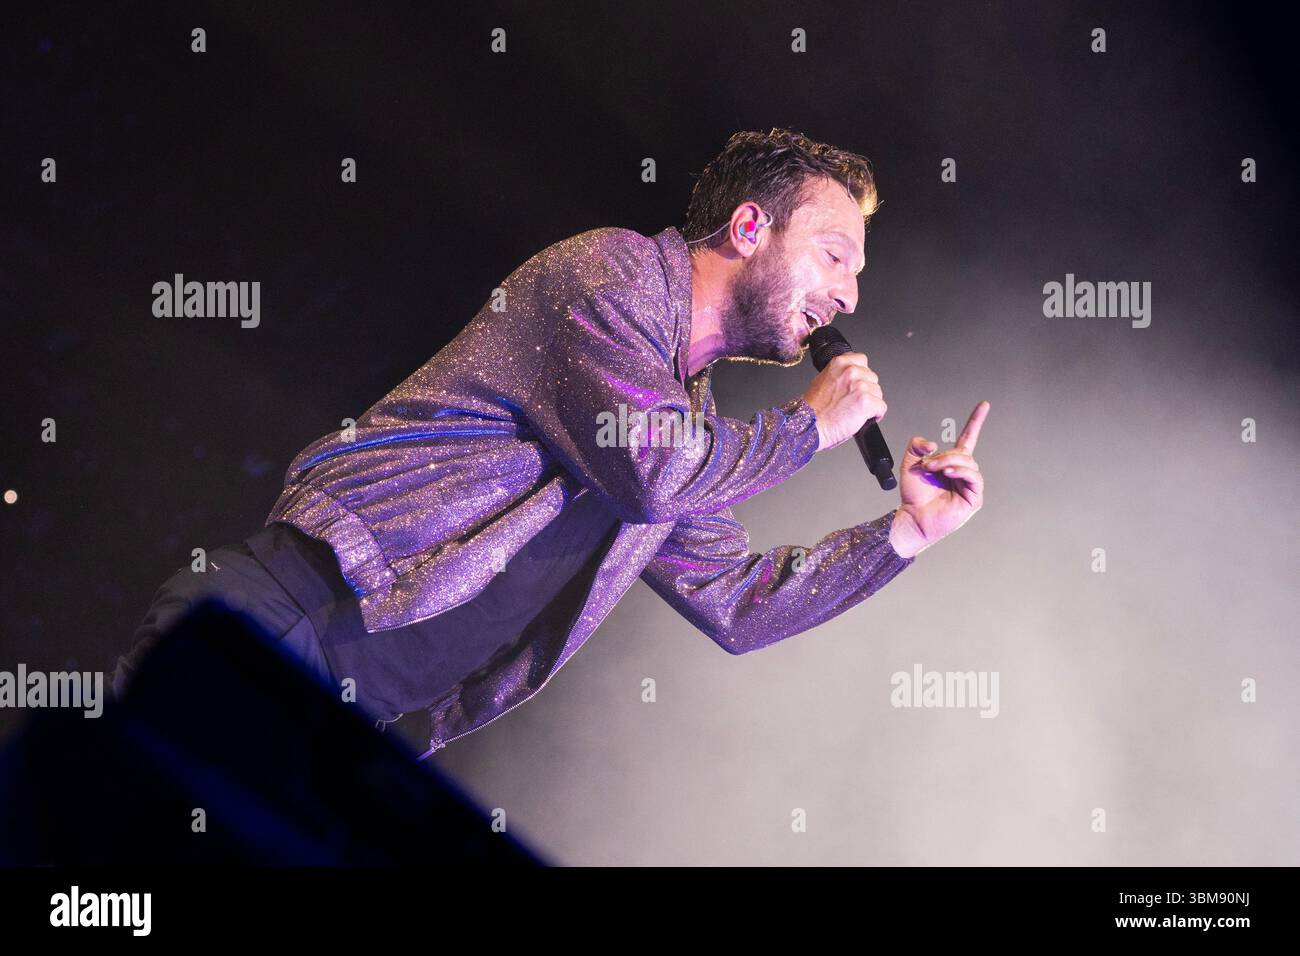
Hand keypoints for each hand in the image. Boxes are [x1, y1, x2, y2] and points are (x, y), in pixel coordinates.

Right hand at [800, 351, 885, 451]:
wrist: (809, 426)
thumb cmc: (813, 409)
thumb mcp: (821, 380)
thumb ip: (839, 374)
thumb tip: (850, 377)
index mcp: (839, 363)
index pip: (862, 361)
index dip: (860, 376)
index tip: (856, 385)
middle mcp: (851, 371)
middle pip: (872, 378)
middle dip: (866, 390)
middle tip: (852, 402)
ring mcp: (859, 386)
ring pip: (878, 393)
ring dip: (870, 403)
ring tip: (854, 411)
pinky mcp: (866, 402)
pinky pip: (881, 407)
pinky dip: (875, 415)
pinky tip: (862, 419)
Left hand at [889, 401, 989, 558]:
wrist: (912, 516)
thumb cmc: (914, 494)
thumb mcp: (910, 463)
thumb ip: (916, 446)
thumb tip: (933, 443)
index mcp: (952, 463)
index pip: (968, 438)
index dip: (976, 421)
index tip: (984, 405)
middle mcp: (963, 472)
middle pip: (963, 452)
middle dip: (945, 455)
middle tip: (928, 464)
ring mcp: (970, 485)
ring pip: (969, 463)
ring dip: (950, 462)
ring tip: (935, 469)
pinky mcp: (973, 498)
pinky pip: (974, 477)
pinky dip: (961, 471)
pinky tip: (948, 473)